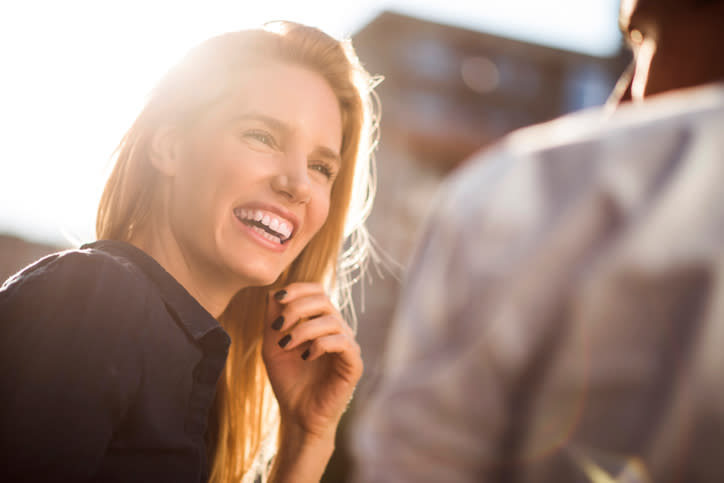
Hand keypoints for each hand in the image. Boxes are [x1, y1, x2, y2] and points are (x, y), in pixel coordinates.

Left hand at [262, 282, 362, 440]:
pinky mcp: (353, 363)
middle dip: (297, 309)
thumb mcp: (273, 346)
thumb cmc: (287, 380)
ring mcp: (347, 345)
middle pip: (324, 300)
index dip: (299, 289)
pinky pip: (342, 341)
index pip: (317, 291)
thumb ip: (273, 320)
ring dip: (304, 329)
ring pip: (331, 320)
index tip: (278, 299)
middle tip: (278, 327)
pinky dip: (320, 344)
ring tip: (287, 346)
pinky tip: (305, 356)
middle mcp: (337, 329)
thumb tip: (273, 292)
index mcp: (321, 321)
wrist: (298, 415)